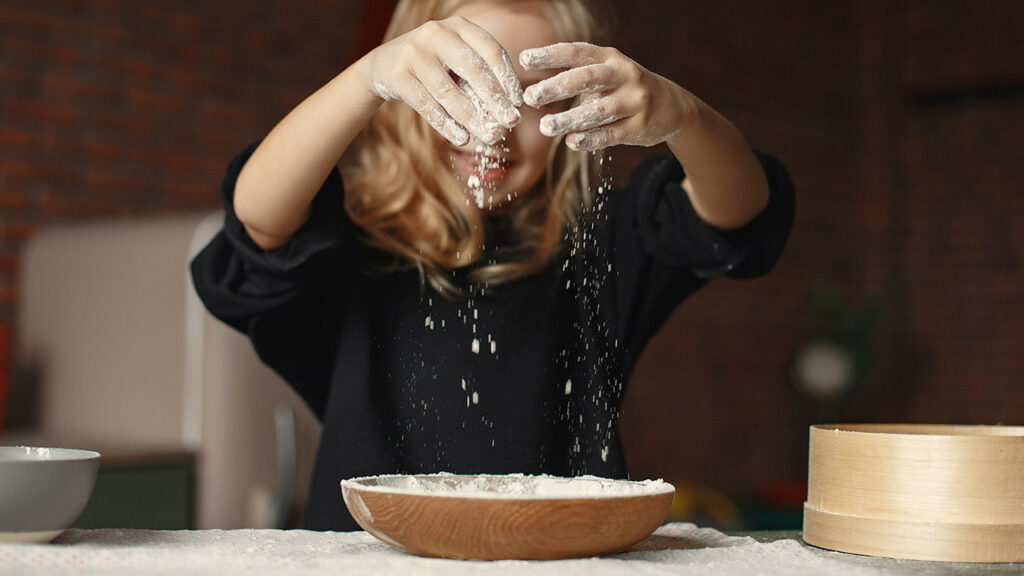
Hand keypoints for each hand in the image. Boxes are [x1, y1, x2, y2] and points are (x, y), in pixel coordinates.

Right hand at [360, 16, 524, 145]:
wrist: (384, 65)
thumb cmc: (433, 66)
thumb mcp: (456, 61)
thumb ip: (479, 76)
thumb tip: (511, 109)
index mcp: (458, 26)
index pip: (491, 51)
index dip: (507, 79)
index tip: (519, 104)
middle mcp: (436, 33)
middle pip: (473, 69)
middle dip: (495, 100)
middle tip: (511, 123)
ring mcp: (413, 52)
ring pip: (449, 91)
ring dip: (473, 118)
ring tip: (490, 137)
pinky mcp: (397, 74)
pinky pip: (426, 104)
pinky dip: (446, 124)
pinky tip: (461, 138)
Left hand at [520, 43, 693, 150]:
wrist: (673, 107)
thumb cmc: (626, 89)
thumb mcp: (608, 72)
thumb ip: (578, 76)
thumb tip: (535, 88)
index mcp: (610, 58)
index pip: (577, 52)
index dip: (550, 55)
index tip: (523, 59)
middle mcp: (624, 75)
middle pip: (587, 78)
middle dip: (556, 87)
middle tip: (530, 97)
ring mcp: (634, 101)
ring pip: (598, 110)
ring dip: (570, 119)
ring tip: (546, 127)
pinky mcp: (639, 126)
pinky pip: (611, 134)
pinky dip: (590, 139)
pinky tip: (572, 142)